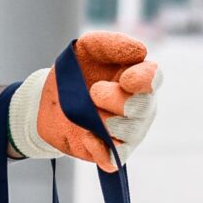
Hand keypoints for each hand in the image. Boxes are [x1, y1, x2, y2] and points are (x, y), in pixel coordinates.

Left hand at [7, 32, 161, 172]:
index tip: (125, 79)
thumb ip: (112, 43)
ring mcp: (128, 132)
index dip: (146, 80)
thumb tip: (141, 51)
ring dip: (107, 123)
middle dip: (118, 101)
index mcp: (137, 77)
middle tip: (94, 93)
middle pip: (144, 107)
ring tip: (88, 114)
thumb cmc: (75, 71)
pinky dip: (99, 148)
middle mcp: (140, 106)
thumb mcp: (86, 48)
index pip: (155, 78)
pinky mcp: (110, 153)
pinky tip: (86, 136)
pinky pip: (114, 158)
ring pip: (131, 134)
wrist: (48, 99)